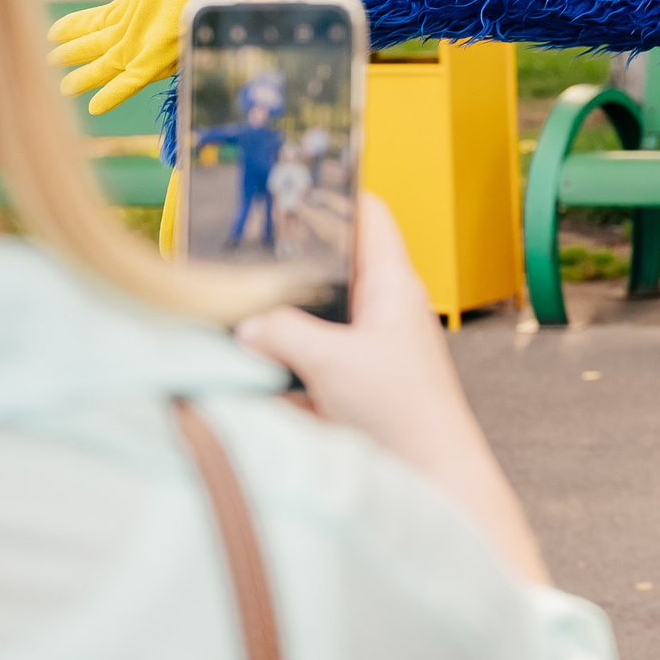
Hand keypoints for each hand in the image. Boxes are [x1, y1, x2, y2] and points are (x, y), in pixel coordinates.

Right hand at [47, 0, 236, 113]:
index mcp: (131, 9)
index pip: (96, 20)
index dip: (75, 26)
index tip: (53, 32)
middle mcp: (132, 31)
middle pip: (96, 45)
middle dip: (74, 53)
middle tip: (50, 61)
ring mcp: (141, 48)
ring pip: (106, 66)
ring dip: (86, 77)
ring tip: (64, 89)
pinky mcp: (153, 62)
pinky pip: (127, 81)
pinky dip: (112, 94)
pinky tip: (95, 107)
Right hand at [236, 195, 549, 585]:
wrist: (434, 483)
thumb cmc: (403, 414)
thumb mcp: (333, 363)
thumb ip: (283, 333)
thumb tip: (244, 323)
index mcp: (393, 286)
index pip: (368, 216)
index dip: (335, 191)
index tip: (290, 176)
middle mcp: (384, 311)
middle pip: (332, 266)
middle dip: (288, 258)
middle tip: (236, 244)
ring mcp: (369, 350)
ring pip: (315, 316)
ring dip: (279, 316)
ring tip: (226, 300)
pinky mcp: (354, 388)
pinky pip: (310, 361)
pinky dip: (281, 361)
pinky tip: (243, 363)